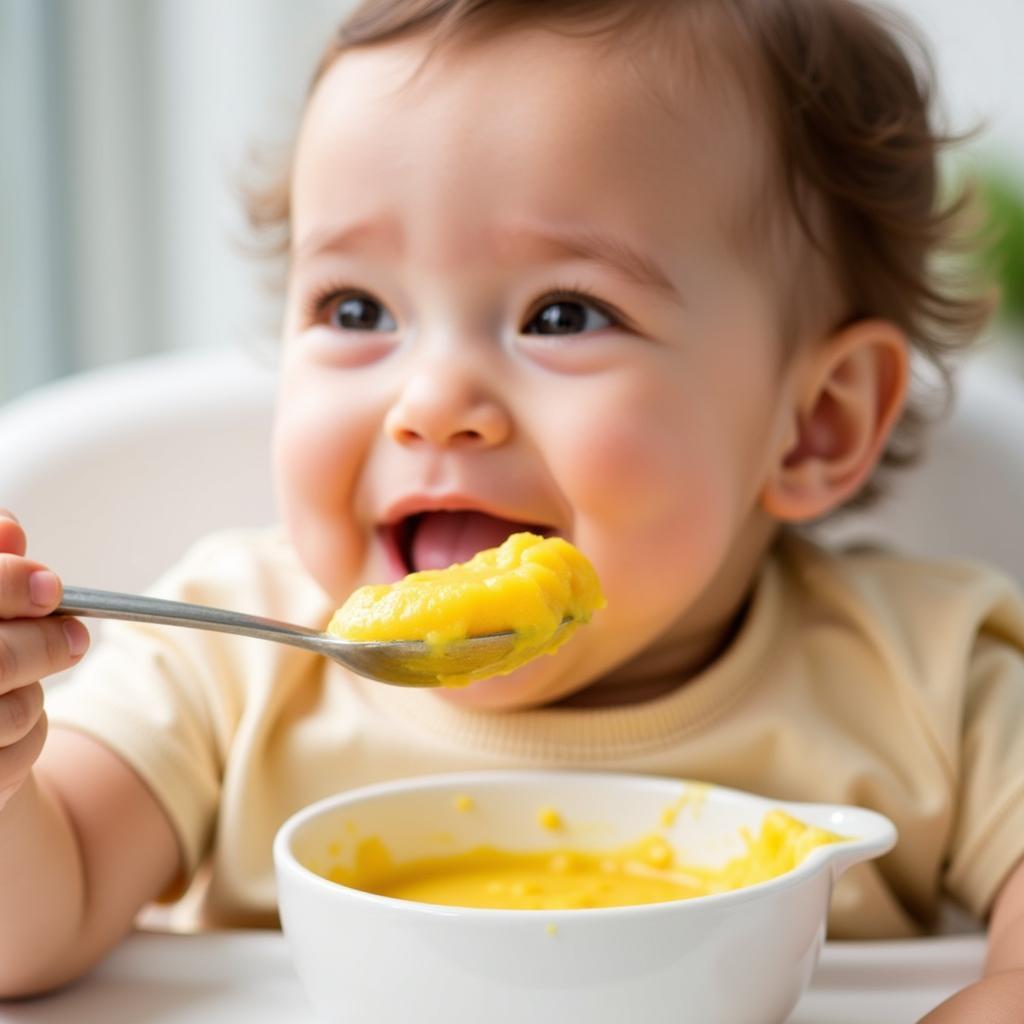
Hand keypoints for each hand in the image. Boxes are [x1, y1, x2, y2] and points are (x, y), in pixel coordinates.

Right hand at [0, 511, 88, 812]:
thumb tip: (9, 528)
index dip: (5, 584)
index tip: (52, 586)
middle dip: (42, 644)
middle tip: (77, 637)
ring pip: (5, 713)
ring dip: (28, 697)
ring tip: (20, 688)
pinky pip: (9, 761)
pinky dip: (22, 741)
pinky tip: (5, 732)